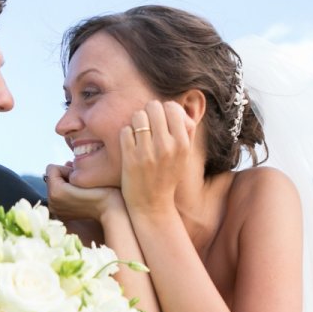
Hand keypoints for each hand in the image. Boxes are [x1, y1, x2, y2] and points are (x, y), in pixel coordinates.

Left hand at [45, 163, 123, 222]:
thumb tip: (65, 164)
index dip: (67, 169)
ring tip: (80, 189)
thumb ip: (68, 167)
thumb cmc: (100, 188)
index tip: (78, 177)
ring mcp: (56, 210)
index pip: (52, 168)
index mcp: (54, 192)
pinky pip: (59, 196)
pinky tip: (78, 196)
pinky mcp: (61, 213)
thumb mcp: (82, 173)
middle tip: (80, 183)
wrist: (109, 209)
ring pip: (55, 186)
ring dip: (65, 184)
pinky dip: (66, 193)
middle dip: (64, 177)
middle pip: (52, 178)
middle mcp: (52, 203)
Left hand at [120, 100, 196, 215]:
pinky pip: (125, 130)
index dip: (164, 109)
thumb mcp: (184, 156)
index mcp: (182, 144)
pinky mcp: (130, 158)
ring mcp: (147, 152)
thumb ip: (186, 132)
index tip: (160, 118)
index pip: (171, 107)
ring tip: (138, 133)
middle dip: (148, 112)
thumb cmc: (168, 176)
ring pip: (138, 116)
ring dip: (136, 122)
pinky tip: (130, 143)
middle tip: (147, 124)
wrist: (152, 204)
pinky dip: (126, 133)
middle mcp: (166, 147)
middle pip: (153, 107)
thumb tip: (180, 109)